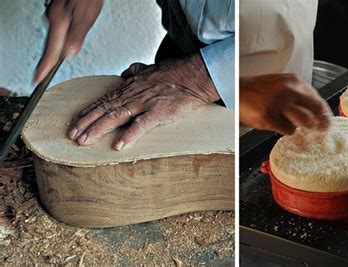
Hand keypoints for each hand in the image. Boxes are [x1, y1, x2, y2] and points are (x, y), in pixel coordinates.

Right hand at [34, 0, 102, 82]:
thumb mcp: (87, 15)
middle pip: (53, 44)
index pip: (51, 50)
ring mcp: (54, 12)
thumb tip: (69, 54)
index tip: (38, 79)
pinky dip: (66, 33)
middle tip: (47, 71)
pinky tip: (73, 30)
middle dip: (56, 55)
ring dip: (64, 41)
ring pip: (57, 35)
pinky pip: (61, 26)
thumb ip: (77, 36)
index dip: (45, 66)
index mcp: (59, 20)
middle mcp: (53, 16)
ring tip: (72, 43)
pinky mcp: (59, 10)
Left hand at [67, 54, 219, 149]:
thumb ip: (136, 71)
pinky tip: (117, 145)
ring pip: (115, 117)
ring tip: (85, 141)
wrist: (194, 76)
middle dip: (86, 123)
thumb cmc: (174, 74)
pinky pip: (141, 125)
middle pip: (104, 110)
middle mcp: (133, 95)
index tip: (75, 122)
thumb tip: (125, 72)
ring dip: (98, 129)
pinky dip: (129, 135)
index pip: (104, 100)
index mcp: (130, 87)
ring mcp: (145, 104)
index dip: (88, 112)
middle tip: (72, 135)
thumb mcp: (151, 68)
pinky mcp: (159, 113)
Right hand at [240, 73, 331, 134]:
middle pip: (315, 110)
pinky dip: (286, 130)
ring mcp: (279, 104)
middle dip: (321, 122)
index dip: (324, 112)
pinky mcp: (270, 117)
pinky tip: (279, 125)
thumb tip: (314, 111)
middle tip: (321, 129)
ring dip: (304, 127)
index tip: (327, 120)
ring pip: (305, 122)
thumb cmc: (258, 90)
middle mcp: (289, 91)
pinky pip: (288, 130)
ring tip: (296, 125)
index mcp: (293, 81)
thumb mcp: (281, 84)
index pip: (317, 98)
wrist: (236, 91)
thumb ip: (297, 94)